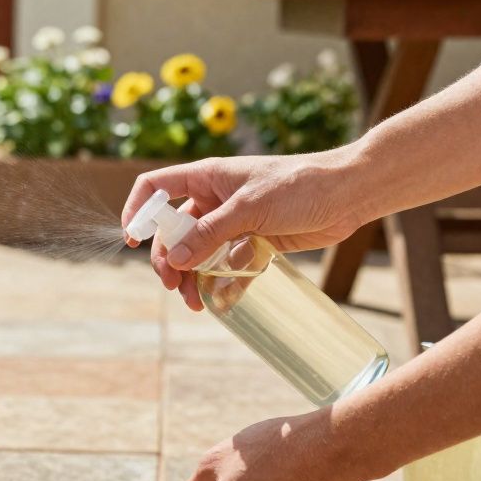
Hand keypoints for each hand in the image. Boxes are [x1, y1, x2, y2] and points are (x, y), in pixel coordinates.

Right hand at [120, 151, 368, 310]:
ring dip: (192, 278)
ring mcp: (232, 223)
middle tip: (173, 284)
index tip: (132, 239)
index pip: (156, 188)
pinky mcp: (253, 243)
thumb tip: (177, 258)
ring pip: (197, 253)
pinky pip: (225, 266)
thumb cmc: (299, 185)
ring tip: (195, 302)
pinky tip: (220, 301)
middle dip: (169, 259)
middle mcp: (214, 200)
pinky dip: (220, 283)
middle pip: (173, 231)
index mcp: (206, 178)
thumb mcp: (250, 207)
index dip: (139, 211)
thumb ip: (211, 232)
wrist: (348, 194)